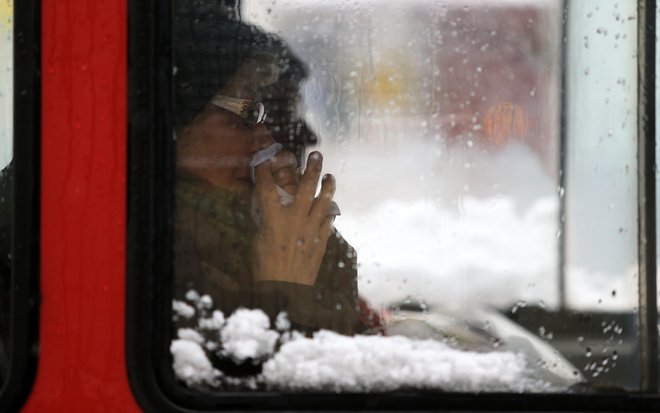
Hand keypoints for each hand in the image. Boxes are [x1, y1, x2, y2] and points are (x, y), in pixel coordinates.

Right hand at [251, 151, 335, 285]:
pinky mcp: (321, 240)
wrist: (284, 289)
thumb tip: (268, 206)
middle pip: (305, 187)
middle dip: (311, 168)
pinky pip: (329, 219)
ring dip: (327, 186)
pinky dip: (329, 209)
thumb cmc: (265, 266)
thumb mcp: (258, 238)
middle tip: (316, 155)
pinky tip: (330, 204)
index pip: (266, 187)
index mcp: (273, 219)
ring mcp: (310, 229)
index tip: (264, 158)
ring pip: (323, 201)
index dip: (264, 170)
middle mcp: (294, 220)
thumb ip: (265, 219)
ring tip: (330, 176)